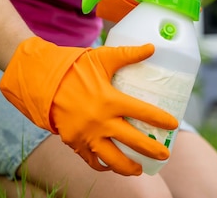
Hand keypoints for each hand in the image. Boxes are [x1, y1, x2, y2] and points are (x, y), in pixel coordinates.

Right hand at [0, 37, 178, 174]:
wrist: (42, 80)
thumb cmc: (74, 67)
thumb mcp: (102, 57)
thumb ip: (128, 54)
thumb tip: (153, 47)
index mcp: (109, 99)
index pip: (142, 112)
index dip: (160, 119)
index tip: (174, 125)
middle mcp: (99, 121)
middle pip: (132, 141)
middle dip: (152, 150)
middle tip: (165, 155)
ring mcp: (86, 134)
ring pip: (112, 158)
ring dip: (128, 166)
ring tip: (140, 169)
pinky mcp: (73, 142)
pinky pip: (91, 160)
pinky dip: (103, 165)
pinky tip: (112, 166)